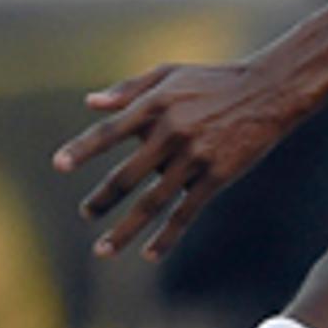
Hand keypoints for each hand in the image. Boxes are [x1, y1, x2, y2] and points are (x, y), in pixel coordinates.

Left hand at [54, 62, 303, 260]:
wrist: (268, 92)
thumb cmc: (213, 80)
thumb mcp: (169, 73)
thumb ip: (129, 88)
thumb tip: (91, 103)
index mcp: (155, 105)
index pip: (109, 132)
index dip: (83, 149)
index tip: (59, 165)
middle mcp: (171, 132)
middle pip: (126, 175)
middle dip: (101, 200)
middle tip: (86, 214)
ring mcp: (193, 158)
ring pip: (152, 203)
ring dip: (125, 230)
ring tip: (103, 250)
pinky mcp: (215, 177)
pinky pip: (185, 213)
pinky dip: (166, 236)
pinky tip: (150, 254)